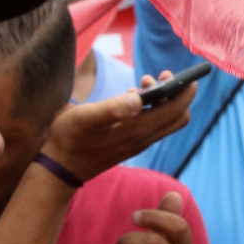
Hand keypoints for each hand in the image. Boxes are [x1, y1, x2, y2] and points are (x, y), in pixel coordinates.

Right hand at [41, 72, 195, 182]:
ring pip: (166, 121)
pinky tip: (131, 100)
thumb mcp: (83, 118)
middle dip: (176, 94)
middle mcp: (142, 139)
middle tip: (157, 78)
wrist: (59, 169)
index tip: (183, 74)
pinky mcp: (129, 145)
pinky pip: (152, 126)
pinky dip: (151, 110)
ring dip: (163, 101)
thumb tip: (138, 99)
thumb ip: (111, 108)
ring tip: (142, 84)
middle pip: (178, 117)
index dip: (185, 90)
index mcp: (136, 130)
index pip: (176, 110)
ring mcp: (137, 144)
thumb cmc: (68, 139)